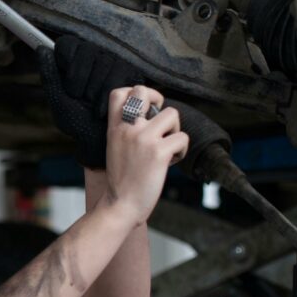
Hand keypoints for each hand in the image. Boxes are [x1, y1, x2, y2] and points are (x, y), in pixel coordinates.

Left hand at [36, 37, 144, 168]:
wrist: (100, 140)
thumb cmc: (77, 122)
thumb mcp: (59, 101)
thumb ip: (49, 75)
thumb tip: (42, 49)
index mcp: (72, 63)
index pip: (68, 45)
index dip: (68, 65)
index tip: (69, 87)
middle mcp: (93, 58)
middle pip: (87, 51)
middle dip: (81, 80)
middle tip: (81, 99)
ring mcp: (113, 63)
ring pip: (104, 62)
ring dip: (94, 89)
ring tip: (92, 105)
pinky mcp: (130, 72)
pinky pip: (120, 72)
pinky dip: (108, 94)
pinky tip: (103, 108)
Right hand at [104, 86, 188, 224]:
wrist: (121, 204)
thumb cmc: (122, 179)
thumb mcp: (115, 148)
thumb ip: (127, 130)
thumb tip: (150, 115)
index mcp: (114, 128)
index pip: (119, 93)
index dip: (137, 92)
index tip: (145, 106)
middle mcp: (128, 129)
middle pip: (144, 91)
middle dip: (159, 101)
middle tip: (161, 121)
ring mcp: (144, 139)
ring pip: (172, 114)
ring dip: (175, 130)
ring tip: (167, 147)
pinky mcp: (159, 152)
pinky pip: (182, 138)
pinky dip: (182, 151)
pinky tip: (170, 162)